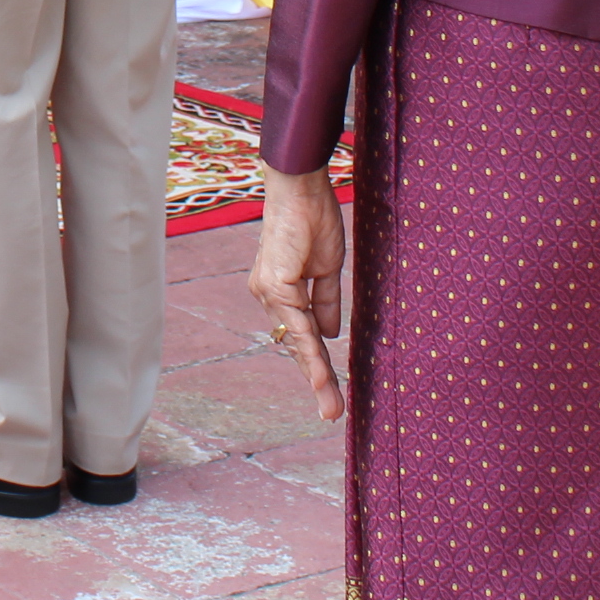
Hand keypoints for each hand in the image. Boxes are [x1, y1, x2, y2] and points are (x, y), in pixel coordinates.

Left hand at [246, 164, 346, 422]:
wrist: (302, 188)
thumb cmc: (313, 220)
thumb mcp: (327, 268)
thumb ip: (326, 302)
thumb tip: (330, 336)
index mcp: (279, 291)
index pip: (299, 335)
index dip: (313, 362)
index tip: (328, 391)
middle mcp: (268, 295)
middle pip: (295, 345)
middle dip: (316, 379)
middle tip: (331, 411)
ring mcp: (268, 291)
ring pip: (296, 340)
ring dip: (315, 373)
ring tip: (330, 404)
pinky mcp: (275, 283)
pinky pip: (297, 323)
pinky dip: (310, 349)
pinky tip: (320, 372)